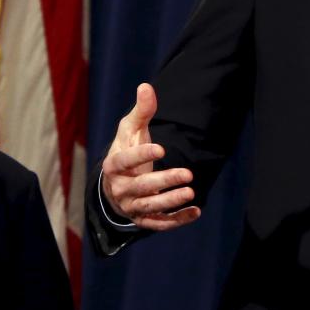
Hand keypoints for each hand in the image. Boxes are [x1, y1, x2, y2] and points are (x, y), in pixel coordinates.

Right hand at [101, 82, 201, 230]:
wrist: (115, 184)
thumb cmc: (126, 149)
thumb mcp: (130, 130)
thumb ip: (141, 111)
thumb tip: (146, 86)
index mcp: (113, 165)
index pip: (125, 161)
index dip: (141, 155)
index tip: (161, 148)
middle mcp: (120, 188)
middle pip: (141, 187)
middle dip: (164, 180)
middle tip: (188, 174)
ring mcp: (131, 206)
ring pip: (150, 207)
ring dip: (171, 201)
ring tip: (191, 192)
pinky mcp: (143, 219)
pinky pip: (159, 223)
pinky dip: (177, 220)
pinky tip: (196, 211)